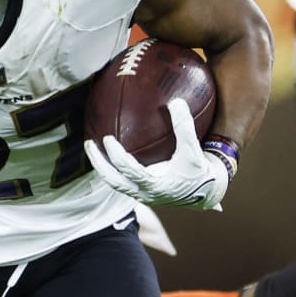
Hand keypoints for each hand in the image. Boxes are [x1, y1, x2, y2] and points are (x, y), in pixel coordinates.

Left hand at [85, 99, 229, 210]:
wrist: (206, 192)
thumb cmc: (198, 170)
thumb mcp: (193, 149)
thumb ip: (184, 126)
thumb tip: (176, 101)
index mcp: (155, 186)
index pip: (128, 171)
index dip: (116, 156)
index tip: (107, 139)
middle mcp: (144, 194)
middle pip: (113, 181)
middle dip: (98, 164)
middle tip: (89, 144)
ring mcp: (141, 195)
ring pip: (114, 183)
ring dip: (102, 167)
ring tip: (92, 148)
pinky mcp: (142, 192)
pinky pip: (121, 180)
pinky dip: (113, 168)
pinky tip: (107, 153)